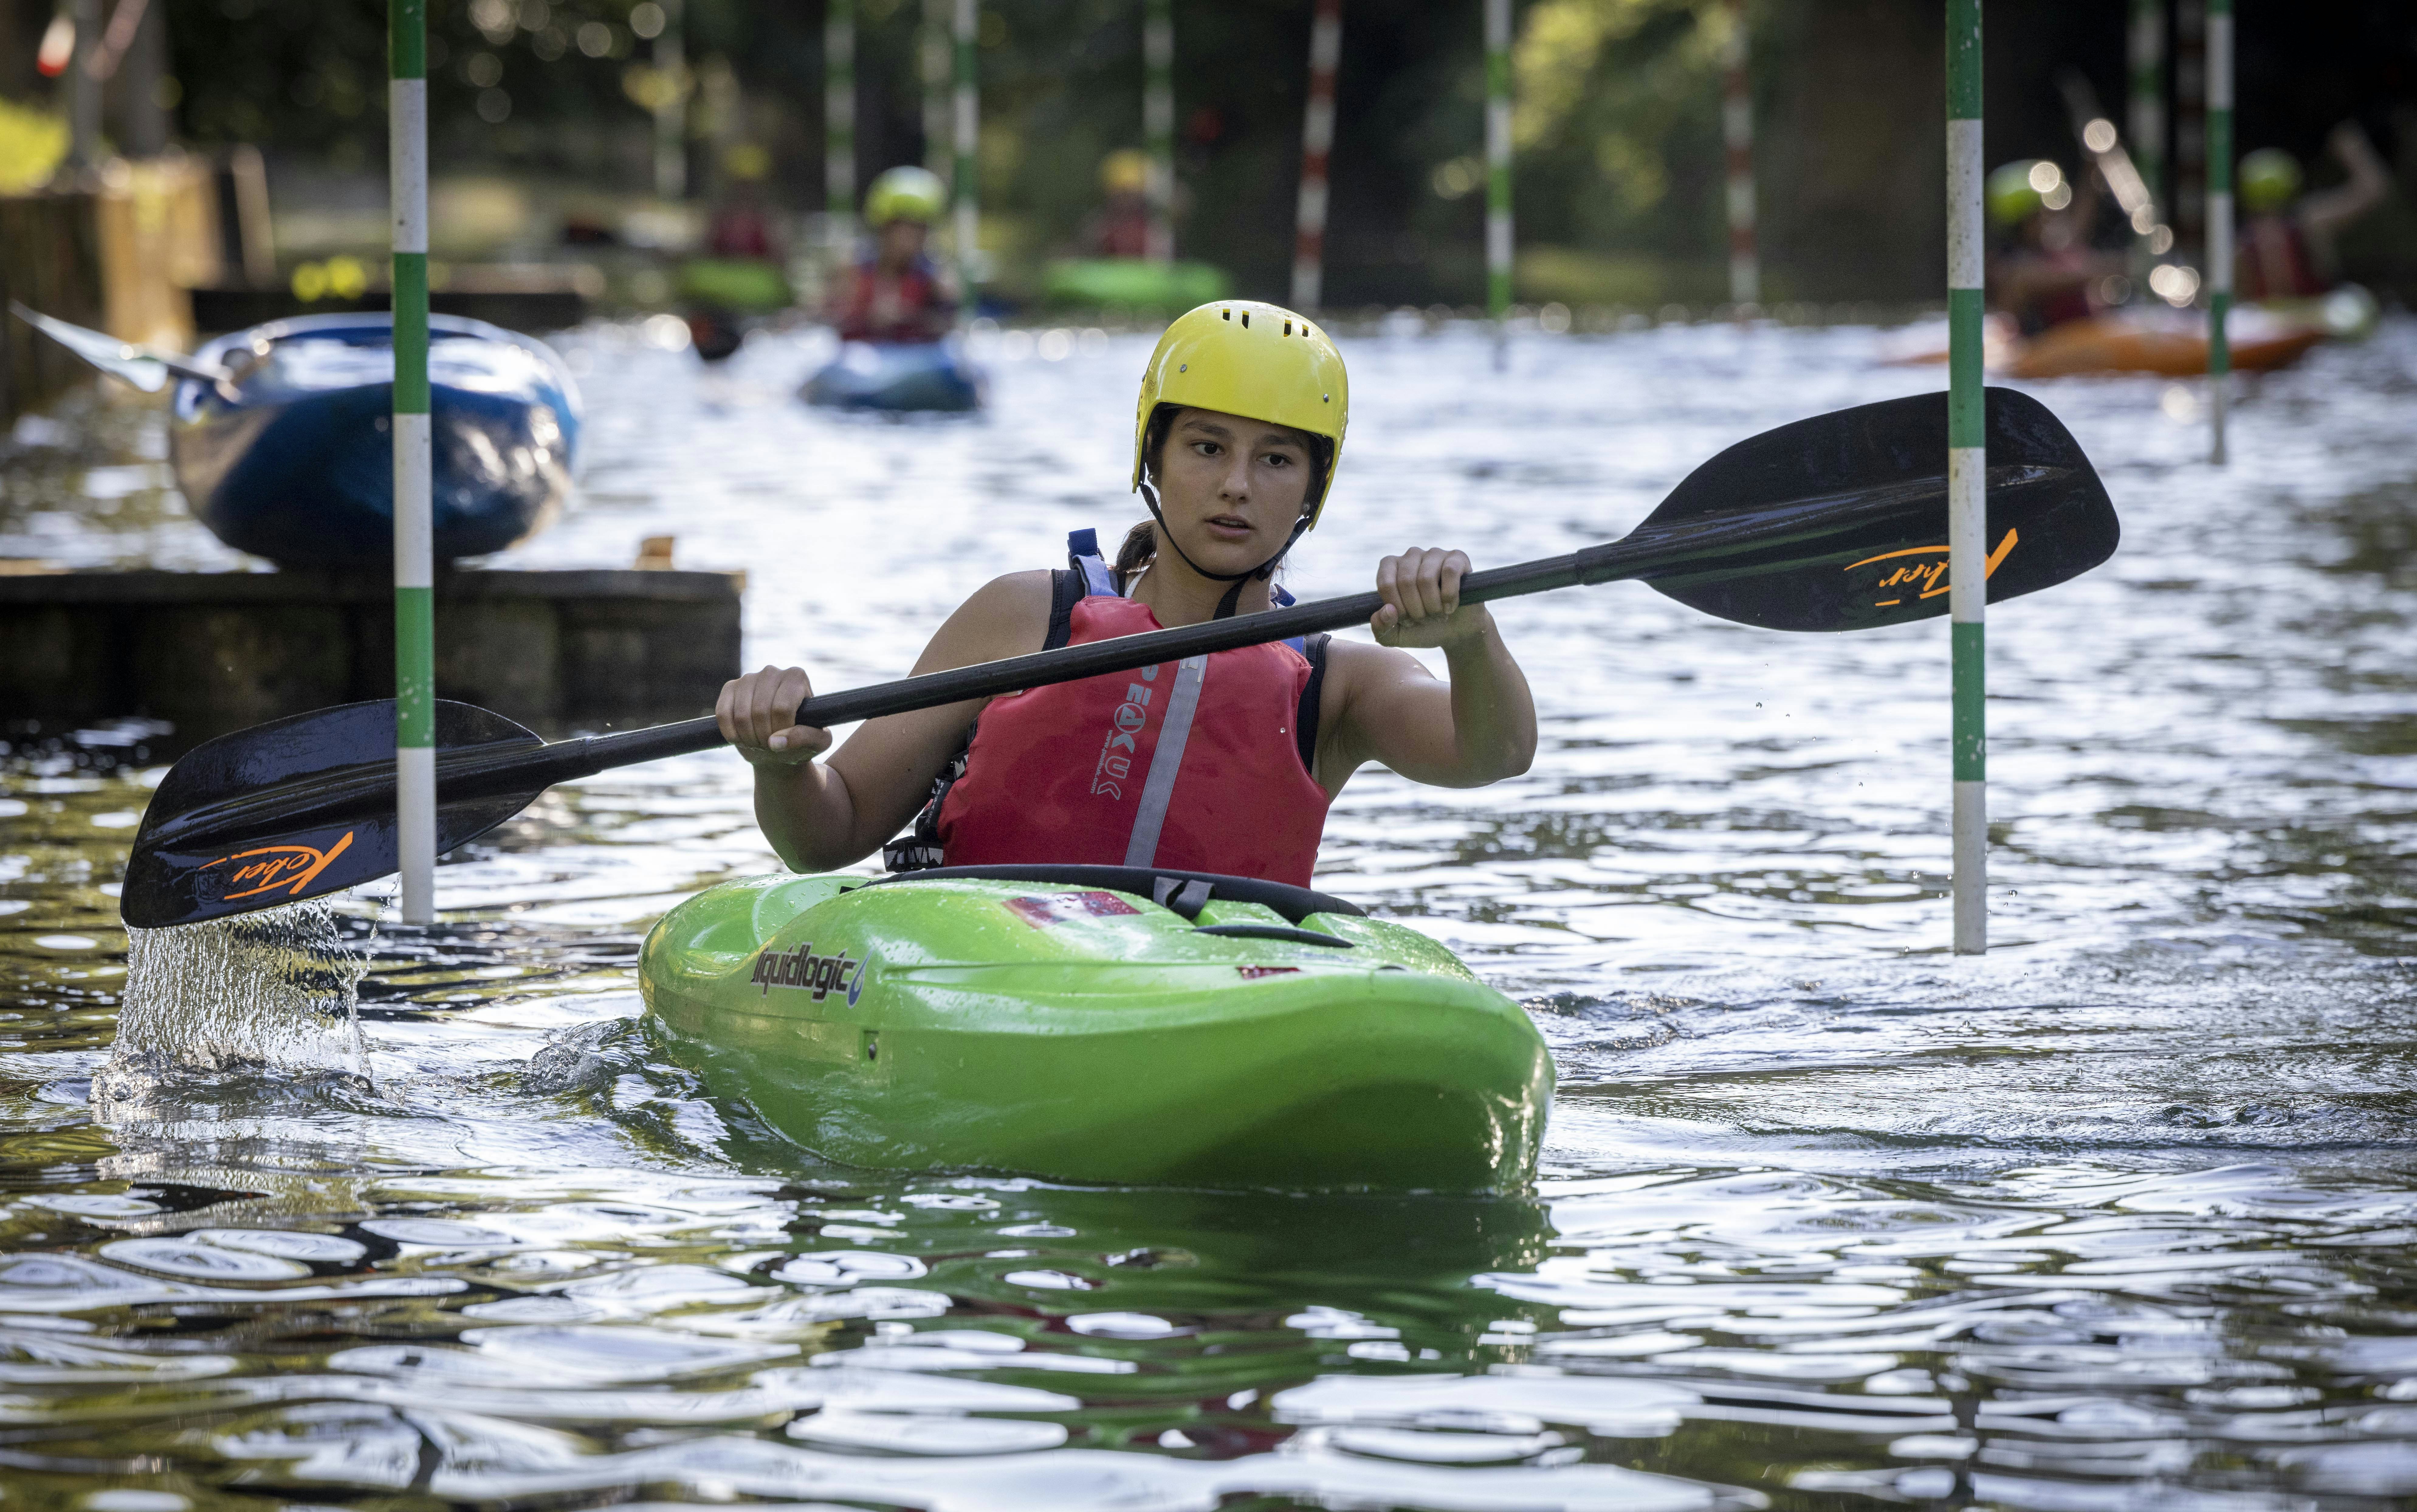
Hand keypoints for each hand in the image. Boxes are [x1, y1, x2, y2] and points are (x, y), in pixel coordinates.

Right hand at [716, 665, 831, 766]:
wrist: (778, 744)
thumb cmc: (802, 740)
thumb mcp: (817, 743)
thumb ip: (805, 739)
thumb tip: (776, 741)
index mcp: (796, 677)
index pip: (782, 708)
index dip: (780, 731)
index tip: (785, 742)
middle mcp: (772, 671)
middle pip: (760, 711)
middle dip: (764, 737)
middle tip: (770, 747)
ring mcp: (748, 677)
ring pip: (741, 715)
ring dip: (748, 738)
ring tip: (758, 743)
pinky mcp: (730, 688)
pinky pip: (723, 714)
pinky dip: (731, 733)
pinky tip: (741, 739)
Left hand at [1372, 547, 1490, 649]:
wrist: (1456, 631)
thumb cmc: (1423, 628)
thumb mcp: (1395, 635)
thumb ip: (1381, 628)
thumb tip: (1388, 611)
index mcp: (1390, 567)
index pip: (1386, 584)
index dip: (1397, 608)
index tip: (1407, 620)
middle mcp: (1411, 555)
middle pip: (1406, 582)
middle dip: (1416, 610)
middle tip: (1425, 619)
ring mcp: (1434, 554)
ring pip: (1426, 578)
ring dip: (1433, 606)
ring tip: (1437, 614)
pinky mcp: (1457, 558)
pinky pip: (1449, 572)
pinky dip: (1449, 596)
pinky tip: (1450, 606)